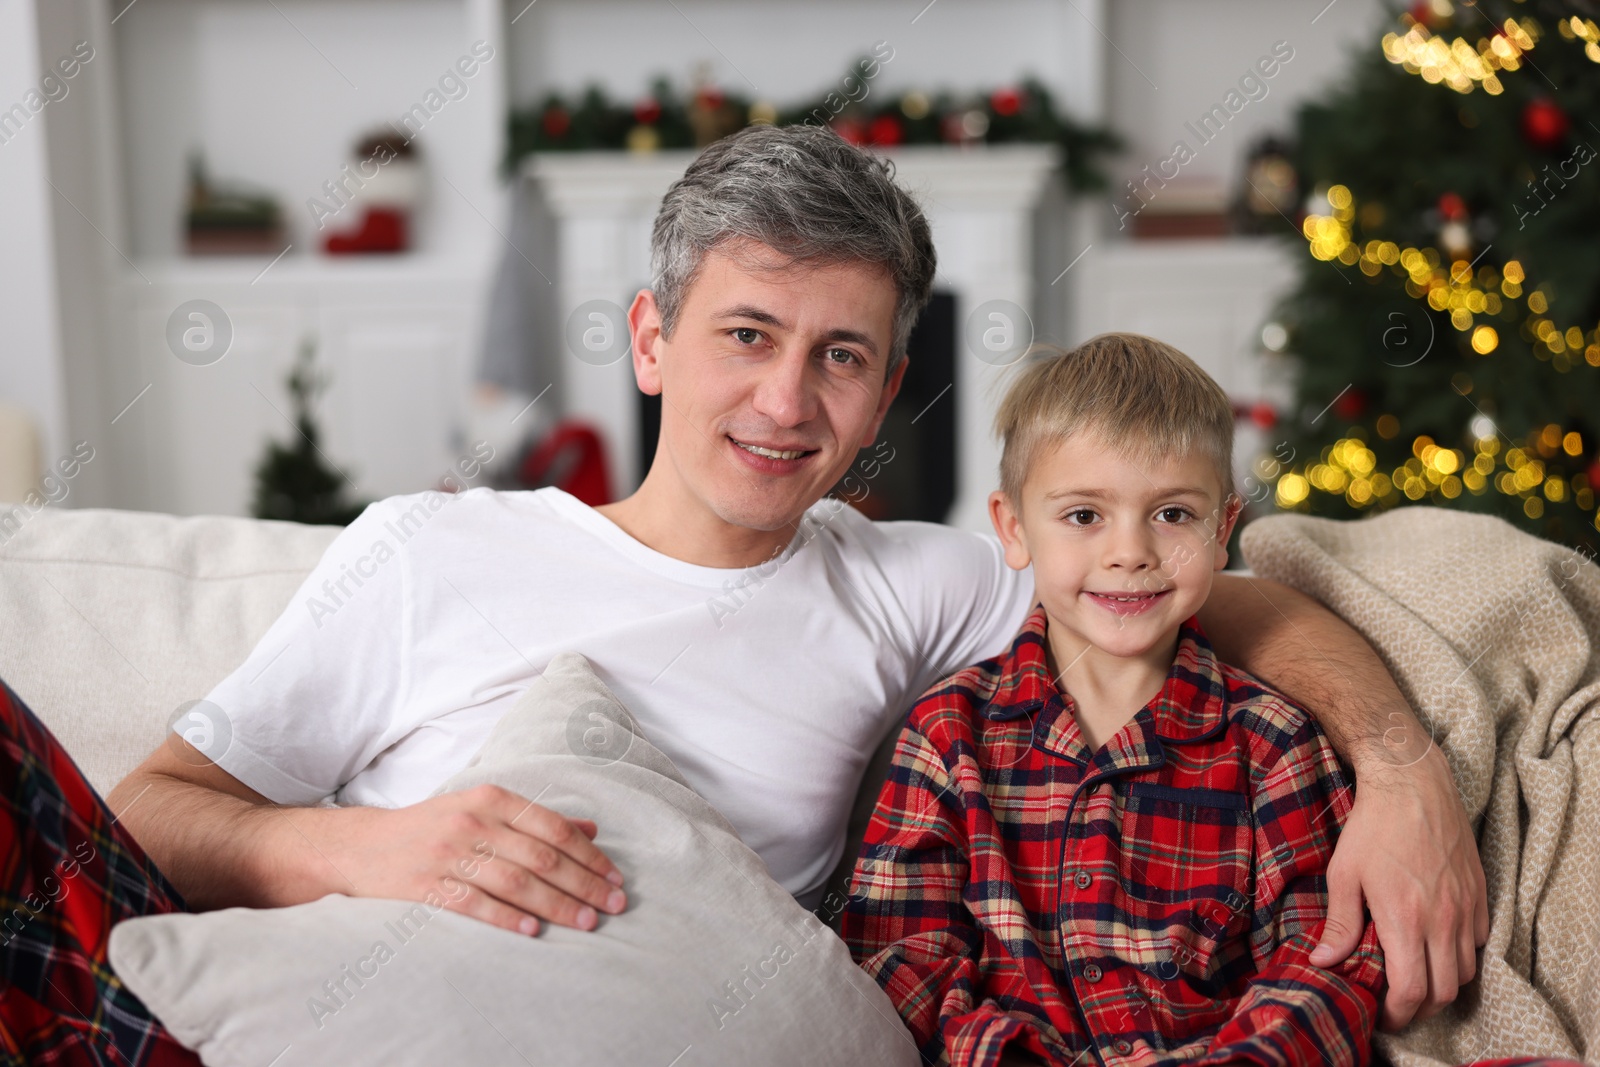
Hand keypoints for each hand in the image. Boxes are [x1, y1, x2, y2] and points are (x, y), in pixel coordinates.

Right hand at [293, 783, 626, 935]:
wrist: (361, 846)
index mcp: (491, 798)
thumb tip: (591, 831)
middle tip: (614, 905)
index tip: (615, 878)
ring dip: (556, 905)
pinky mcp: (426, 886)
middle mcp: (473, 822)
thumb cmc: (433, 828)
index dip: (589, 855)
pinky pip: (474, 904)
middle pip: (541, 856)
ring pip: (515, 881)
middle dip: (584, 883)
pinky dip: (507, 918)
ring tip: (587, 922)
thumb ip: (535, 820)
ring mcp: (448, 854)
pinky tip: (534, 931)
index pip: (553, 827)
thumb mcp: (483, 809)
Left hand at [1309, 744, 1487, 1029]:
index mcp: (1405, 920)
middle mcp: (1443, 920)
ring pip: (1464, 972)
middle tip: (1397, 1003)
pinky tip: (1436, 945)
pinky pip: (1478, 943)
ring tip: (1415, 976)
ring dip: (1442, 984)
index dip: (1397, 1015)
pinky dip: (1460, 956)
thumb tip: (1325, 961)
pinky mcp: (1480, 894)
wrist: (1412, 784)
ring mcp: (1466, 908)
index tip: (1382, 1014)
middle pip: (1443, 992)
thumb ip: (1340, 924)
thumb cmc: (1372, 828)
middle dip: (1420, 1008)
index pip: (1411, 991)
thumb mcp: (1344, 874)